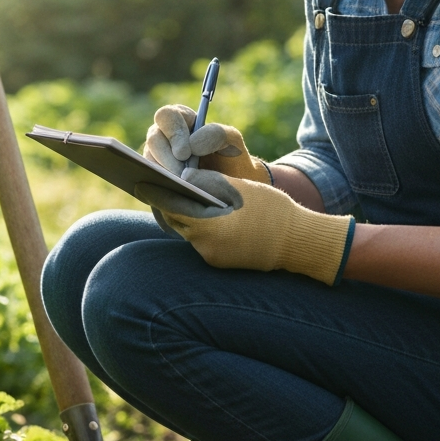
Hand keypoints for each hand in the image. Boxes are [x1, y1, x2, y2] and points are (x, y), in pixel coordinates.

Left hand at [135, 168, 353, 285]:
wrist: (298, 243)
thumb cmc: (272, 210)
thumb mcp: (239, 188)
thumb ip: (206, 182)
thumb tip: (180, 177)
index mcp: (209, 226)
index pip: (171, 206)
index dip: (155, 190)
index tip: (141, 178)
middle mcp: (206, 246)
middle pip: (175, 220)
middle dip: (165, 201)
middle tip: (151, 183)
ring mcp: (212, 258)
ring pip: (186, 231)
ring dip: (180, 214)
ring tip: (171, 195)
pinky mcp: (219, 263)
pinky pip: (199, 241)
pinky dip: (196, 225)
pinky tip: (196, 212)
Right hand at [144, 105, 271, 182]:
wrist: (234, 190)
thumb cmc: (231, 160)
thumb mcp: (231, 142)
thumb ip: (216, 135)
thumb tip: (192, 145)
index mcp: (180, 121)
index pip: (167, 117)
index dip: (173, 133)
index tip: (185, 153)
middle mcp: (163, 138)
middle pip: (153, 141)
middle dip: (166, 159)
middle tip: (180, 175)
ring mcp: (156, 160)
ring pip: (149, 164)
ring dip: (163, 176)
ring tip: (181, 188)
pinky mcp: (156, 183)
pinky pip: (151, 186)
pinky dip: (163, 192)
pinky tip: (177, 199)